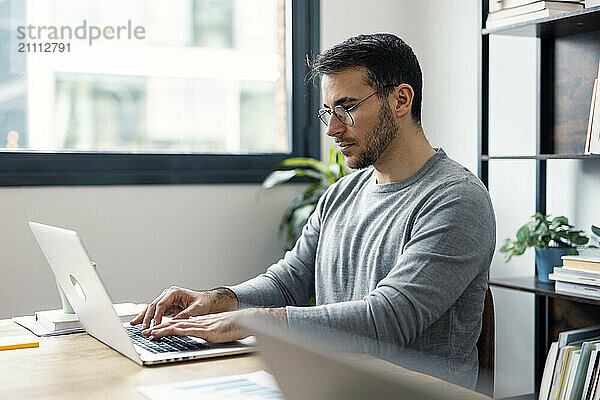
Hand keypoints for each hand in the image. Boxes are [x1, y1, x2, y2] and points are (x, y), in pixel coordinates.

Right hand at [130, 286, 237, 329]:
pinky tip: (138, 323)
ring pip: (150, 309)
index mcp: (174, 292)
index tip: (155, 326)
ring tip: (135, 325)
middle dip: (147, 318)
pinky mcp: (165, 307)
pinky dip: (146, 318)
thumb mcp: (196, 309)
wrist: (208, 301)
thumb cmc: (204, 303)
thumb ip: (184, 315)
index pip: (161, 304)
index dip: (156, 316)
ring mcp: (165, 301)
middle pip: (153, 306)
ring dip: (143, 318)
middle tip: (144, 329)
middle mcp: (167, 295)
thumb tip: (172, 323)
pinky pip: (154, 313)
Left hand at [142, 308, 286, 342]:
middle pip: (174, 323)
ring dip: (161, 329)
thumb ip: (209, 331)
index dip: (167, 326)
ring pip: (176, 325)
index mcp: (201, 322)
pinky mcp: (204, 330)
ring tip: (149, 334)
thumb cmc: (235, 326)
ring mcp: (201, 325)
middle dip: (159, 327)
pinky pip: (185, 330)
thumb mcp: (218, 329)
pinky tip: (165, 333)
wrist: (246, 321)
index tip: (155, 330)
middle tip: (145, 332)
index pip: (180, 323)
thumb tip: (204, 335)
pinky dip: (172, 331)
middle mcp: (198, 321)